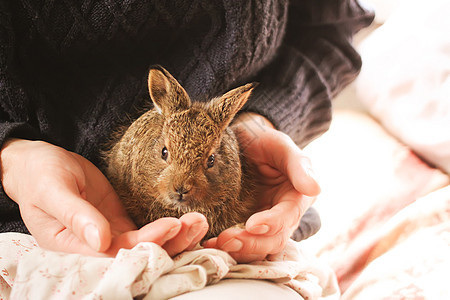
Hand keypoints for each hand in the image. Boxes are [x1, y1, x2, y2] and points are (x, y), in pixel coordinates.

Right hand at [0, 139, 207, 255]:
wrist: (42, 165)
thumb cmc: (39, 175)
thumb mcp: (52, 190)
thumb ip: (75, 214)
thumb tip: (99, 239)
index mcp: (73, 249)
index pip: (116, 253)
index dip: (145, 243)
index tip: (170, 225)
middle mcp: (96, 248)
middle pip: (140, 254)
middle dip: (171, 242)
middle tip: (197, 223)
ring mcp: (112, 237)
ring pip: (150, 245)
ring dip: (177, 236)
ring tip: (200, 220)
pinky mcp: (123, 224)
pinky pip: (150, 231)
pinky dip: (172, 229)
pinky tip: (191, 220)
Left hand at [203, 113, 319, 262]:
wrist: (242, 142)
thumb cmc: (264, 140)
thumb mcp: (281, 145)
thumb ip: (299, 165)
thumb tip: (315, 189)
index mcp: (297, 198)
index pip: (288, 216)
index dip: (272, 223)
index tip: (252, 224)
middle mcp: (282, 216)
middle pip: (274, 239)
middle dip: (252, 243)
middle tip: (227, 240)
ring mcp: (263, 223)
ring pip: (257, 247)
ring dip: (238, 250)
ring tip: (216, 245)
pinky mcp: (243, 225)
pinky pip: (239, 242)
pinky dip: (226, 247)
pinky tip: (209, 244)